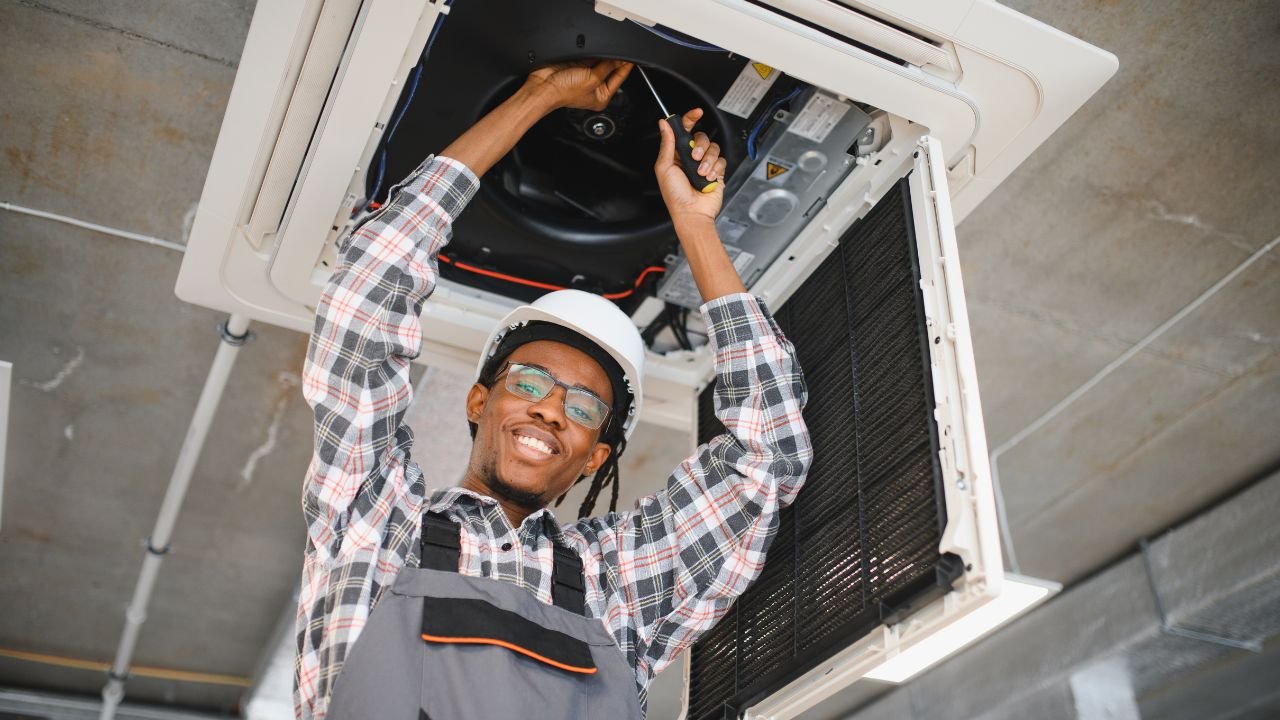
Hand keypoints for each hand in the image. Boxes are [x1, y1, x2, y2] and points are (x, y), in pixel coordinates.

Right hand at [524, 59, 632, 111]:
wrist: (543, 86)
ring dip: (600, 56)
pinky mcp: (576, 66)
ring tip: (599, 53)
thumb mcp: (592, 79)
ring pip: (599, 61)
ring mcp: (585, 76)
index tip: (631, 57)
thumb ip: (607, 67)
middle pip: (610, 69)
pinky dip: (590, 52)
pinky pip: (588, 55)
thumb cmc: (563, 92)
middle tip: (617, 52)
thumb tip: (618, 59)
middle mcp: (594, 87)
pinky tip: (589, 51)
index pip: (619, 79)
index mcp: (601, 96)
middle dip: (612, 61)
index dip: (625, 67)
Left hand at [654, 108, 727, 228]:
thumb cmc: (675, 195)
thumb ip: (666, 144)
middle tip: (694, 158)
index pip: (684, 130)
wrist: (692, 212)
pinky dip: (715, 169)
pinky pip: (721, 160)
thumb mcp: (664, 167)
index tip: (696, 112)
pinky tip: (708, 178)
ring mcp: (704, 164)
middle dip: (699, 146)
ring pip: (713, 148)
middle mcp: (691, 157)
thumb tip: (663, 124)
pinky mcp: (717, 171)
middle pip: (701, 137)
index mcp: (676, 154)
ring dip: (707, 160)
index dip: (690, 118)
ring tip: (700, 173)